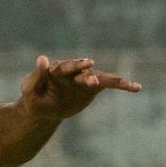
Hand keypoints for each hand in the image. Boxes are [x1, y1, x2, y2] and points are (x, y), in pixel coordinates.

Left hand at [19, 55, 140, 121]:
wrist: (44, 109)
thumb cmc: (34, 98)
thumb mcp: (30, 90)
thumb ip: (36, 76)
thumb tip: (42, 57)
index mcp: (57, 70)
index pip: (66, 67)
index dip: (76, 65)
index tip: (88, 63)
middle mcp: (73, 71)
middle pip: (83, 71)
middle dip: (88, 74)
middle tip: (94, 78)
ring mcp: (84, 78)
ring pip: (99, 77)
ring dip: (109, 81)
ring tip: (125, 84)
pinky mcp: (93, 87)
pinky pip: (109, 84)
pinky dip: (122, 85)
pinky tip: (136, 87)